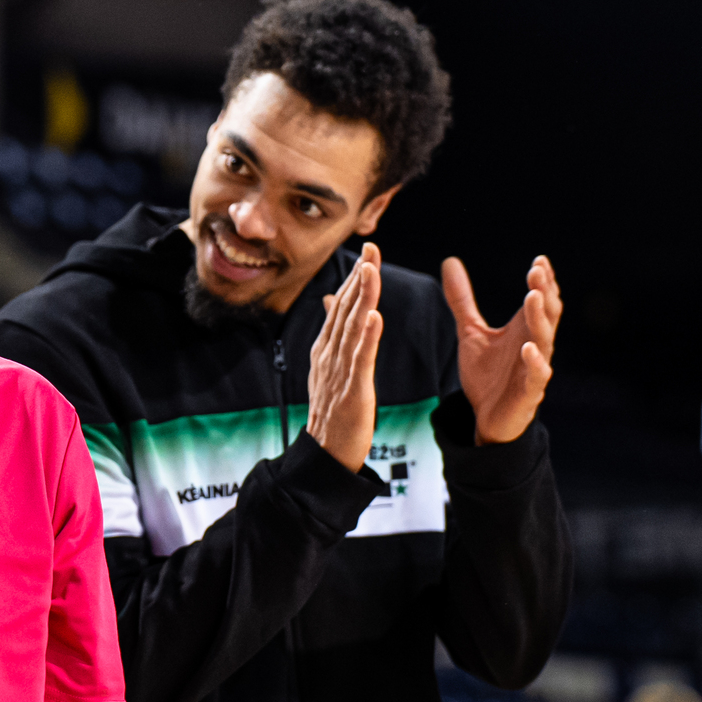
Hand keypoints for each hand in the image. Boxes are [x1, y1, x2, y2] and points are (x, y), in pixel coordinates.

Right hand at [306, 243, 383, 472]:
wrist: (325, 452)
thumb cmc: (332, 410)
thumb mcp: (329, 366)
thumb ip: (333, 333)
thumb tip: (329, 300)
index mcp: (326, 348)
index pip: (341, 305)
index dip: (354, 277)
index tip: (368, 251)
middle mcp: (330, 354)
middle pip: (345, 309)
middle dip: (359, 278)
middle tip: (371, 248)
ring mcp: (339, 371)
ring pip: (353, 327)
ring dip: (362, 297)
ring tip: (371, 271)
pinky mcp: (353, 390)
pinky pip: (360, 359)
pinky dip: (368, 336)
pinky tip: (375, 316)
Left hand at [443, 254, 561, 444]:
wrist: (486, 419)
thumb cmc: (487, 376)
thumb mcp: (470, 332)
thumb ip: (463, 300)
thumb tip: (449, 261)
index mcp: (524, 329)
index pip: (541, 300)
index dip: (543, 281)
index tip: (539, 261)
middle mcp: (534, 345)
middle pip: (546, 314)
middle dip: (543, 292)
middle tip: (537, 270)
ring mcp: (534, 368)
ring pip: (544, 339)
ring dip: (539, 318)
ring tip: (532, 296)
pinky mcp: (529, 392)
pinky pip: (537, 375)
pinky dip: (535, 361)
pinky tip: (528, 347)